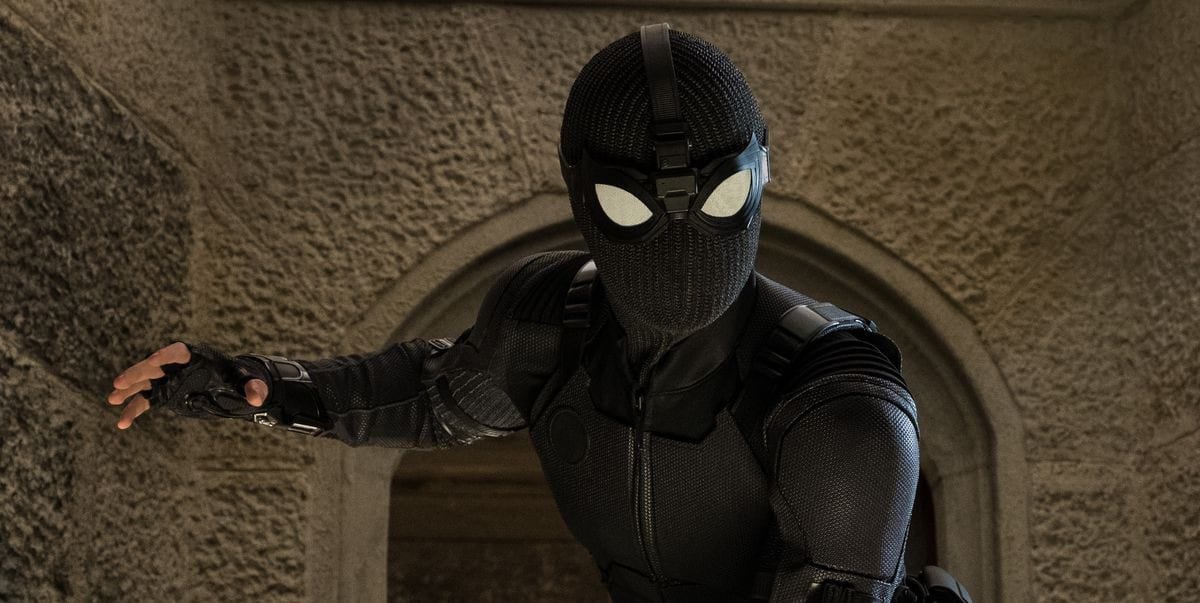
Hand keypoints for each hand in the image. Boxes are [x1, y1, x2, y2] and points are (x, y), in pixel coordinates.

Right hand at [107, 342, 269, 428]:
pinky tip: (122, 422)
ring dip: (128, 390)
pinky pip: (145, 402)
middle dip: (137, 373)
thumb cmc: (240, 378)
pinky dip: (134, 410)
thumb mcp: (249, 381)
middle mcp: (176, 366)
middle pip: (153, 366)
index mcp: (195, 356)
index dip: (164, 356)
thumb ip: (253, 387)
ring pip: (144, 383)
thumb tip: (257, 399)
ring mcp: (168, 380)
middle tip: (119, 382)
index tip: (153, 361)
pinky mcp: (165, 395)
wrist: (233, 387)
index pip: (176, 352)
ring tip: (112, 399)